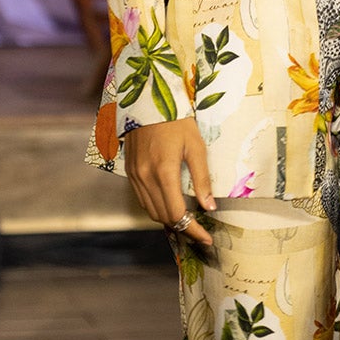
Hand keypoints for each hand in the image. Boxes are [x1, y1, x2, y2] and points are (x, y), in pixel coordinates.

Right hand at [123, 119, 215, 240]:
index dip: (193, 230)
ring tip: (187, 223)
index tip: (206, 239)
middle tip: (200, 232)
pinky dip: (156, 208)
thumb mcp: (196, 147)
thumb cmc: (177, 121)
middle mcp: (145, 177)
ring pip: (150, 210)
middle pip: (163, 216)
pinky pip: (142, 199)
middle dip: (182, 229)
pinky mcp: (130, 171)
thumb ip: (202, 179)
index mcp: (164, 172)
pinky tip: (169, 206)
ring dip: (168, 220)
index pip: (178, 213)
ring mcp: (135, 175)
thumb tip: (210, 207)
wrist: (148, 100)